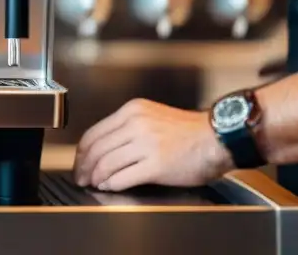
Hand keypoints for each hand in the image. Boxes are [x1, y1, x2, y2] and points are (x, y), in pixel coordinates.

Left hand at [73, 99, 233, 191]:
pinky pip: (124, 176)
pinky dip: (112, 183)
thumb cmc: (189, 131)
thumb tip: (104, 148)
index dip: (82, 152)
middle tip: (81, 176)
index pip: (94, 132)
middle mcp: (136, 124)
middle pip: (96, 149)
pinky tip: (110, 185)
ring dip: (96, 176)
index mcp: (132, 111)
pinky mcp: (156, 165)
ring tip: (94, 183)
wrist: (217, 137)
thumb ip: (128, 127)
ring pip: (107, 163)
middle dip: (84, 166)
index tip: (79, 162)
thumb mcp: (152, 117)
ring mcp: (146, 144)